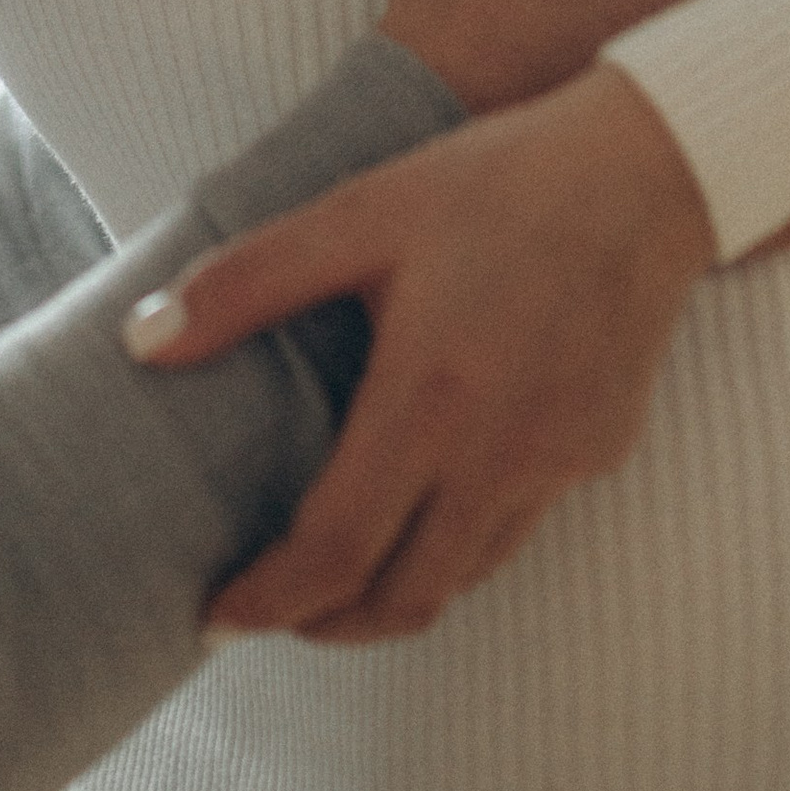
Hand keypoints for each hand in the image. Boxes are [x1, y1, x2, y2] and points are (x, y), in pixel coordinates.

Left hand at [130, 61, 716, 640]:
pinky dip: (457, 542)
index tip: (215, 620)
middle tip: (269, 610)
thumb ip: (245, 284)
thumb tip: (140, 342)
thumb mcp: (358, 213)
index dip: (268, 602)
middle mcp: (502, 455)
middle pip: (403, 598)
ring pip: (465, 576)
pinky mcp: (600, 450)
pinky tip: (427, 496)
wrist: (649, 166)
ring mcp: (561, 462)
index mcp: (430, 401)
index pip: (335, 551)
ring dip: (393, 591)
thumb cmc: (493, 182)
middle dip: (325, 624)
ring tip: (337, 566)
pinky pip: (518, 527)